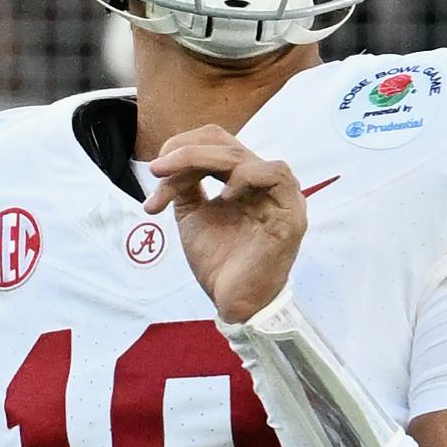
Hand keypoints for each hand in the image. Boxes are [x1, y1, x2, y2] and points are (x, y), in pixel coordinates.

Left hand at [142, 127, 305, 323]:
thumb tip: (168, 160)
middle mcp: (264, 183)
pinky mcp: (291, 213)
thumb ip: (186, 185)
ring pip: (244, 157)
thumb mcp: (193, 214)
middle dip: (186, 153)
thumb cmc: (219, 263)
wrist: (233, 302)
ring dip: (205, 160)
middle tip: (157, 170)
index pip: (217, 144)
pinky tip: (225, 195)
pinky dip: (246, 177)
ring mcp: (280, 196)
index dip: (184, 146)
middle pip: (227, 145)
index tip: (155, 170)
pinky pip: (275, 175)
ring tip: (175, 180)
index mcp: (244, 180)